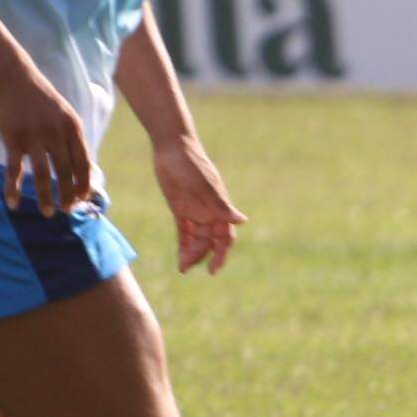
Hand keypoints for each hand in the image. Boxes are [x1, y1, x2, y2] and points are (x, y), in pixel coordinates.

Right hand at [0, 69, 95, 216]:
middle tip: (68, 210)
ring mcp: (35, 137)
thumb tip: (87, 167)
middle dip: (69, 195)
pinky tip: (13, 203)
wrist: (13, 77)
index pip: (84, 163)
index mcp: (73, 128)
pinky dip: (12, 188)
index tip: (84, 199)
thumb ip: (74, 140)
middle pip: (67, 172)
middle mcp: (57, 134)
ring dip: (46, 198)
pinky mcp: (13, 139)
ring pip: (43, 175)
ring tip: (48, 213)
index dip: (85, 184)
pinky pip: (14, 170)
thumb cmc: (40, 99)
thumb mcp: (65, 115)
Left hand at [146, 134, 246, 275]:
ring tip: (182, 267)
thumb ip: (221, 205)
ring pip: (197, 238)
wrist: (173, 147)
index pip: (225, 236)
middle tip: (187, 269)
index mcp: (219, 208)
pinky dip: (183, 243)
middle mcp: (209, 212)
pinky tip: (180, 256)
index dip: (221, 253)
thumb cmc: (191, 163)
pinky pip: (184, 230)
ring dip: (191, 253)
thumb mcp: (204, 186)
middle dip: (203, 256)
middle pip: (210, 241)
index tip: (213, 269)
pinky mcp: (180, 208)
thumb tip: (242, 221)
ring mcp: (195, 210)